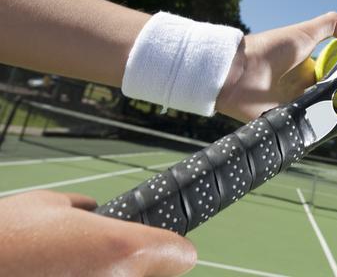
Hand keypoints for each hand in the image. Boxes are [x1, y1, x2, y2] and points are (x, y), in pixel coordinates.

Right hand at [0, 190, 195, 276]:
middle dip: (138, 266)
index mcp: (121, 249)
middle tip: (103, 257)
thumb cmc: (3, 236)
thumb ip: (81, 208)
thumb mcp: (46, 204)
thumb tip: (90, 209)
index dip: (171, 246)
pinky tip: (56, 273)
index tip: (161, 242)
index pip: (180, 255)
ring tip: (72, 267)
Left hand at [216, 12, 336, 121]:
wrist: (237, 72)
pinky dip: (324, 126)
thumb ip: (331, 25)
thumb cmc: (269, 49)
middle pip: (336, 100)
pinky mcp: (285, 124)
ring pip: (326, 116)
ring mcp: (295, 108)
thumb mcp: (303, 31)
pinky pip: (309, 129)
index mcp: (308, 71)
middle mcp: (303, 90)